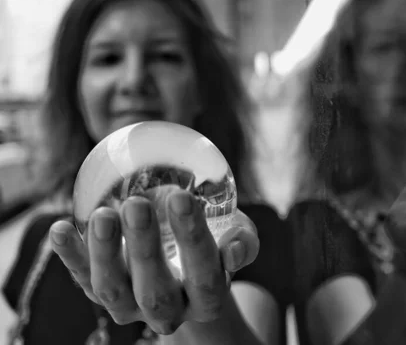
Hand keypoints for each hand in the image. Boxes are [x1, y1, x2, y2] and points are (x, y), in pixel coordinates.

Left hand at [49, 187, 258, 334]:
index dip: (193, 239)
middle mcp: (168, 311)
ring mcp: (130, 306)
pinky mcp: (102, 294)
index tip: (182, 198)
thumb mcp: (238, 236)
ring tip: (102, 214)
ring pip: (112, 290)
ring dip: (104, 253)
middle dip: (143, 248)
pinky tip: (60, 228)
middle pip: (155, 291)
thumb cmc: (215, 241)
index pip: (204, 275)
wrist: (185, 267)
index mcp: (207, 298)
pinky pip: (81, 280)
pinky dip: (69, 256)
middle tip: (136, 203)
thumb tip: (232, 250)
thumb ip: (243, 240)